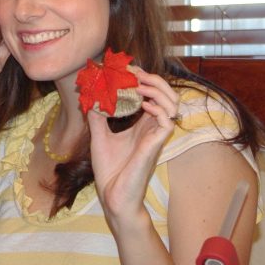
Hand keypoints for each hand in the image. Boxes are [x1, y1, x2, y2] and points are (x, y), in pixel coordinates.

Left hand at [88, 69, 179, 224]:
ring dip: (157, 90)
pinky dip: (158, 108)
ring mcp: (156, 136)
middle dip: (152, 78)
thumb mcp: (99, 137)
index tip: (126, 69)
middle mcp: (152, 128)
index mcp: (142, 125)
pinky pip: (167, 121)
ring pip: (172, 104)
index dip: (142, 79)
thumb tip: (92, 97)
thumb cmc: (110, 170)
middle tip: (133, 71)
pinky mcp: (156, 146)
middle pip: (166, 94)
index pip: (150, 94)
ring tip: (139, 85)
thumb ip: (98, 117)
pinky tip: (143, 105)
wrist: (112, 196)